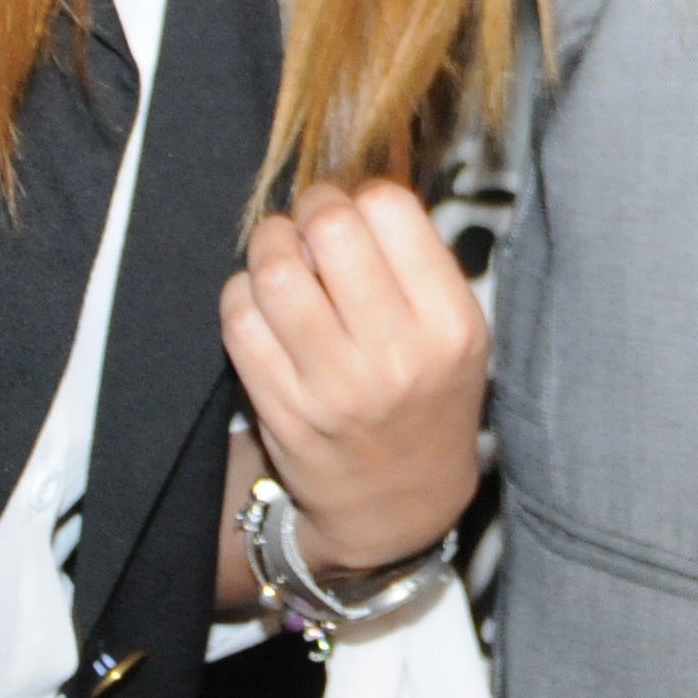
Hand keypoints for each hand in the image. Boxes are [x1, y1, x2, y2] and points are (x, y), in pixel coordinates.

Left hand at [224, 177, 488, 574]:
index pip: (391, 210)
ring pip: (275, 273)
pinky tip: (260, 298)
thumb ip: (417, 265)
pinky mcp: (281, 411)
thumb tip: (346, 196)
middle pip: (329, 230)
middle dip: (310, 208)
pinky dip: (241, 293)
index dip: (363, 195)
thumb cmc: (429, 398)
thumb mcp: (458, 332)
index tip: (357, 211)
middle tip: (310, 221)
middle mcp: (394, 355)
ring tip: (279, 250)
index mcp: (448, 324)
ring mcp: (333, 386)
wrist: (399, 502)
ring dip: (268, 245)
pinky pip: (239, 323)